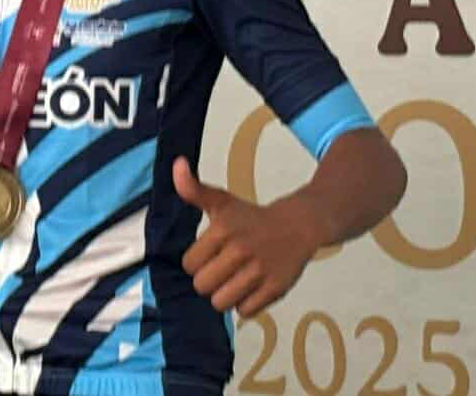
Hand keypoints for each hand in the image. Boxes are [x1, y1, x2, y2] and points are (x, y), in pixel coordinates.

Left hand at [173, 157, 326, 317]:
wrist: (298, 225)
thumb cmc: (251, 216)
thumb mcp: (221, 200)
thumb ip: (193, 189)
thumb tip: (177, 163)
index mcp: (222, 230)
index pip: (189, 264)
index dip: (195, 262)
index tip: (208, 254)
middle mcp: (241, 250)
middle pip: (202, 286)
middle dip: (208, 281)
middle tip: (220, 270)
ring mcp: (260, 271)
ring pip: (221, 302)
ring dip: (224, 295)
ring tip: (233, 281)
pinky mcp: (276, 289)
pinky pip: (245, 312)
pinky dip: (244, 305)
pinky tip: (250, 288)